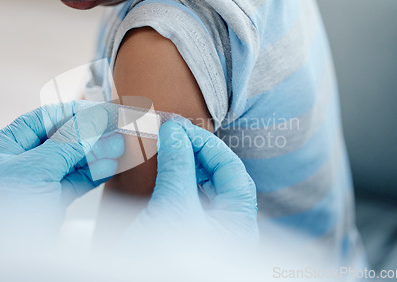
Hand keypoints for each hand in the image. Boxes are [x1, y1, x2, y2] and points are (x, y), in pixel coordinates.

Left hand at [0, 101, 123, 245]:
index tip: (102, 111)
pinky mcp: (52, 202)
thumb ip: (66, 145)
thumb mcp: (35, 172)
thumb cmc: (3, 219)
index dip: (75, 113)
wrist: (2, 265)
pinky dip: (96, 173)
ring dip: (98, 153)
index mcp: (7, 147)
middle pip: (63, 139)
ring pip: (74, 161)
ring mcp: (38, 183)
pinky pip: (78, 181)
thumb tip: (93, 122)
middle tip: (117, 130)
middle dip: (92, 135)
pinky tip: (112, 167)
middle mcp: (22, 162)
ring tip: (121, 147)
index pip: (45, 119)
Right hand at [122, 119, 257, 251]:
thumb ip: (177, 166)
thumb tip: (175, 132)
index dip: (210, 146)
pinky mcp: (183, 232)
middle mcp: (224, 227)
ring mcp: (204, 231)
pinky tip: (160, 169)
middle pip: (219, 177)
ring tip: (166, 147)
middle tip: (173, 134)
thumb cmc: (164, 265)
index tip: (183, 131)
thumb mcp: (173, 208)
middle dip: (197, 152)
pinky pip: (185, 197)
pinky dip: (174, 178)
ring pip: (201, 186)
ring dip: (185, 164)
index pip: (233, 171)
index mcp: (236, 224)